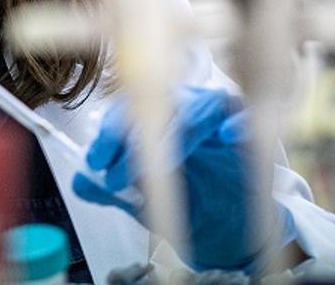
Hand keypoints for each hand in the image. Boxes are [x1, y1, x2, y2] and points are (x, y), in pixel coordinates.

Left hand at [72, 86, 294, 272]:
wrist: (232, 230)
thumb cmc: (186, 203)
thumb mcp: (142, 199)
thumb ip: (111, 187)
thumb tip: (80, 181)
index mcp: (157, 116)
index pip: (128, 108)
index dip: (110, 133)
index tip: (95, 162)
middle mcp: (186, 106)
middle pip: (158, 103)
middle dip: (134, 138)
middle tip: (117, 175)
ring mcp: (220, 114)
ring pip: (198, 106)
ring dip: (177, 134)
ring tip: (160, 164)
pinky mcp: (254, 128)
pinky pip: (247, 114)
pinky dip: (238, 121)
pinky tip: (227, 135)